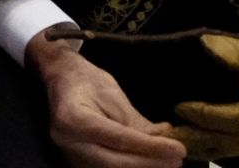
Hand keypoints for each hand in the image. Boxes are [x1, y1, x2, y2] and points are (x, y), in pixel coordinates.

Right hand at [27, 36, 185, 166]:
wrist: (60, 79)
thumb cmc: (87, 81)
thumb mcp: (114, 95)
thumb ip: (138, 123)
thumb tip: (168, 142)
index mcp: (74, 118)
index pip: (118, 139)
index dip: (151, 147)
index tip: (178, 149)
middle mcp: (68, 141)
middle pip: (115, 164)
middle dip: (150, 164)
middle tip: (177, 160)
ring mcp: (69, 155)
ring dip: (142, 167)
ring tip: (167, 162)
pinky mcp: (75, 163)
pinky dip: (131, 167)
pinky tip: (148, 161)